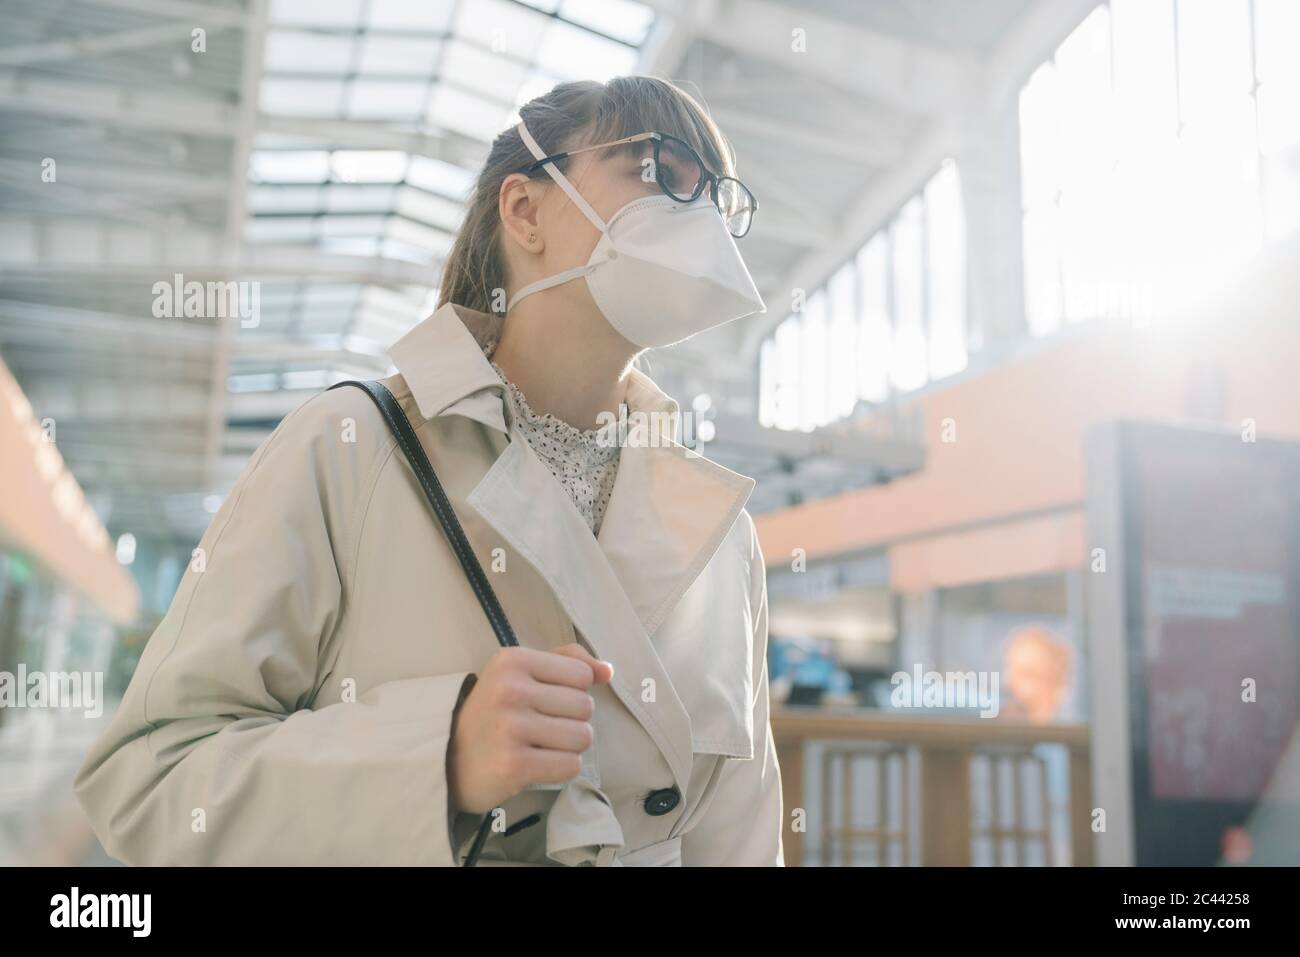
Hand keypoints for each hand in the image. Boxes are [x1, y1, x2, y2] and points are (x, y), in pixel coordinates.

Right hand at [447, 643, 613, 814]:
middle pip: (586, 707)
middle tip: (541, 727)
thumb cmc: (493, 712)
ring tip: (541, 746)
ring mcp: (511, 728)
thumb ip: (567, 662)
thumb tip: (608, 671)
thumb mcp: (520, 672)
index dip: (573, 691)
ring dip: (569, 747)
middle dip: (572, 721)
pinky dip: (560, 768)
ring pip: (583, 737)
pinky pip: (570, 766)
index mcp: (514, 660)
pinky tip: (537, 764)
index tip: (546, 700)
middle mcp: (511, 690)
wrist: (447, 759)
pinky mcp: (514, 765)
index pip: (582, 675)